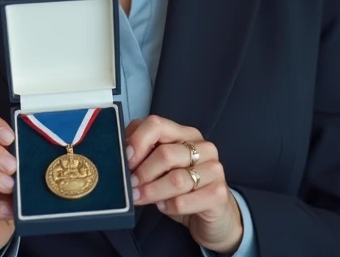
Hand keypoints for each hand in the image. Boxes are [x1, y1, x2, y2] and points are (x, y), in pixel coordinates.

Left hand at [126, 115, 242, 253]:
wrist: (212, 215)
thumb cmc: (181, 188)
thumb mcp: (160, 167)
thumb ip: (143, 155)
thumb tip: (120, 155)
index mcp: (185, 134)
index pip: (157, 124)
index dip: (137, 142)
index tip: (125, 160)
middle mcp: (203, 147)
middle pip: (165, 154)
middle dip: (143, 173)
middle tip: (130, 186)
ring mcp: (214, 169)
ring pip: (176, 179)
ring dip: (152, 192)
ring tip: (140, 198)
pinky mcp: (218, 194)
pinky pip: (184, 201)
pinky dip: (168, 206)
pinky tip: (163, 207)